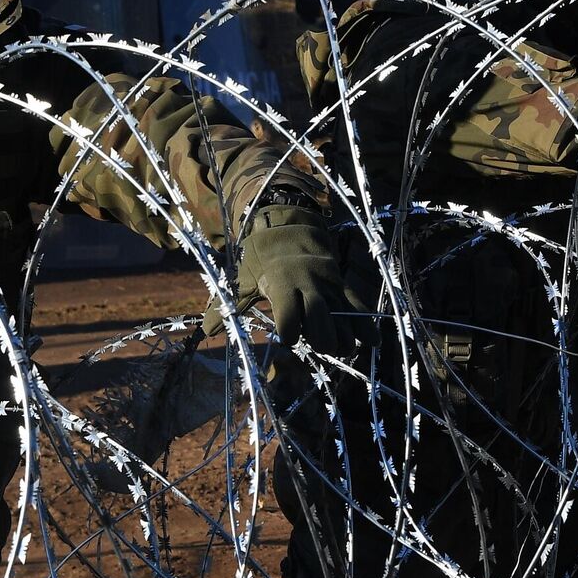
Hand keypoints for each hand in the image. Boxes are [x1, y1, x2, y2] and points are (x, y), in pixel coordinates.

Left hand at [236, 204, 363, 356]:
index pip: (288, 318)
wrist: (289, 226)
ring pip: (341, 316)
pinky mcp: (341, 284)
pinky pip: (356, 305)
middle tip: (318, 347)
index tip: (287, 338)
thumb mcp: (242, 279)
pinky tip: (371, 341)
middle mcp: (308, 285)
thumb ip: (227, 306)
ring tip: (342, 350)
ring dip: (343, 338)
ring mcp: (328, 284)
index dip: (289, 333)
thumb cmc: (261, 258)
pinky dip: (365, 324)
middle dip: (320, 340)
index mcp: (281, 285)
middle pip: (319, 321)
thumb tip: (206, 330)